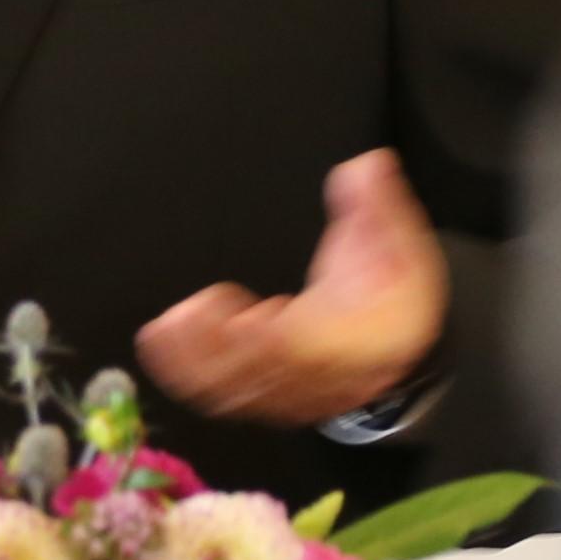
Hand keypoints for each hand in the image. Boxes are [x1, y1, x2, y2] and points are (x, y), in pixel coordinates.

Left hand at [137, 149, 449, 425]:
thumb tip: (365, 168)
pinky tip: (164, 344)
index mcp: (348, 339)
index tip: (239, 317)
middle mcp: (315, 370)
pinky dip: (190, 370)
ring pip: (236, 390)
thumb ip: (377, 206)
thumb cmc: (392, 294)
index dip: (269, 340)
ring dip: (194, 364)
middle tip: (179, 320)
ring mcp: (288, 385)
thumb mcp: (397, 242)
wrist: (396, 339)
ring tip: (162, 332)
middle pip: (260, 374)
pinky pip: (224, 391)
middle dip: (216, 352)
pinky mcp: (267, 387)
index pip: (306, 347)